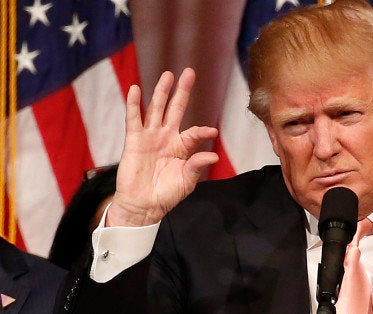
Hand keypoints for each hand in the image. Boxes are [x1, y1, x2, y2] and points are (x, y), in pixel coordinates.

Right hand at [106, 68, 218, 226]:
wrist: (143, 206)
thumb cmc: (166, 195)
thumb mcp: (186, 181)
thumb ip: (197, 165)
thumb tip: (213, 155)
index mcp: (181, 147)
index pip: (194, 132)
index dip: (202, 130)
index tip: (212, 132)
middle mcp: (166, 138)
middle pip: (175, 109)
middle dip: (182, 91)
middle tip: (189, 72)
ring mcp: (150, 137)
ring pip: (156, 109)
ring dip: (161, 92)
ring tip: (168, 75)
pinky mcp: (134, 141)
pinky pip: (134, 120)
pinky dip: (134, 105)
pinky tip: (135, 89)